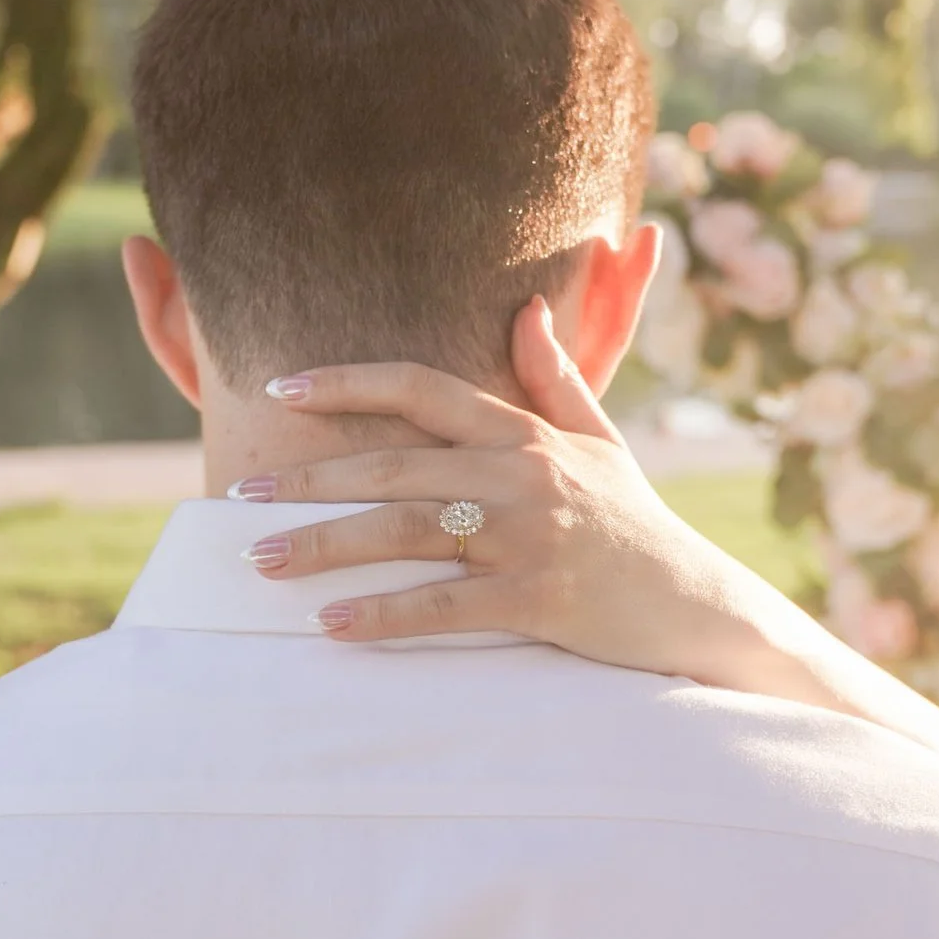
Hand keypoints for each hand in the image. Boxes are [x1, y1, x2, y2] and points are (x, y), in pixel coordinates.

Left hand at [232, 299, 938, 786]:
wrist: (697, 604)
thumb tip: (527, 311)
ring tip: (260, 562)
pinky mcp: (537, 601)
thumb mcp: (601, 441)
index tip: (282, 390)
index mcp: (524, 432)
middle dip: (311, 480)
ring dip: (326, 547)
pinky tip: (331, 627)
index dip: (348, 383)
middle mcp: (521, 476)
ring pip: (406, 534)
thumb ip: (555, 378)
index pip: (422, 388)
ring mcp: (528, 538)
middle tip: (241, 497)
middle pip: (394, 465)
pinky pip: (444, 608)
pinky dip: (385, 618)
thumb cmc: (635, 524)